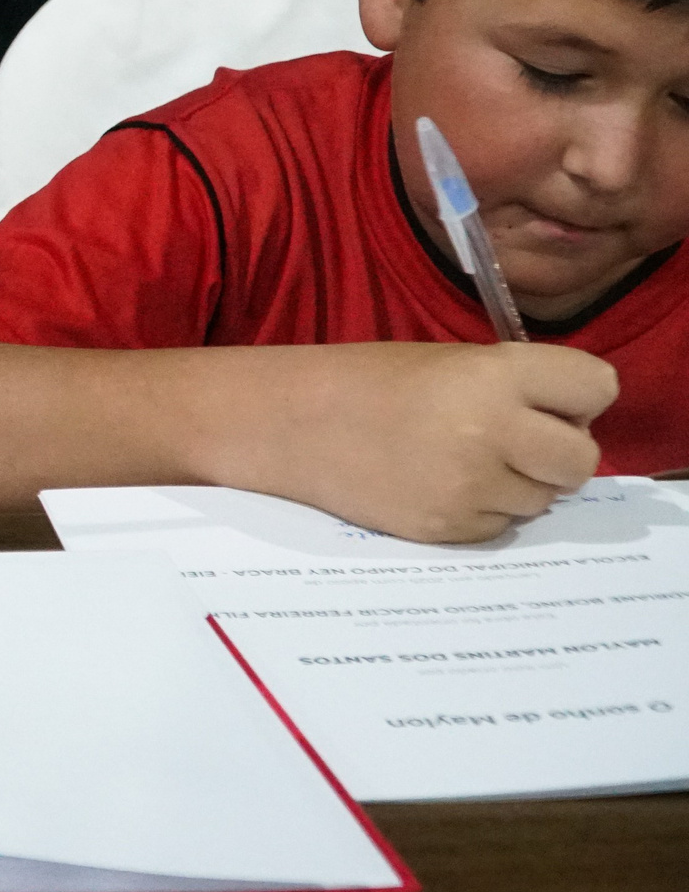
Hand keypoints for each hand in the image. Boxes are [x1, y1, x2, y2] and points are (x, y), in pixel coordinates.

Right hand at [253, 343, 616, 542]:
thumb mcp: (454, 363)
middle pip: (581, 460)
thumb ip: (520, 390)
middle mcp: (492, 430)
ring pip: (542, 500)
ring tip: (461, 461)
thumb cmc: (374, 383)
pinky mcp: (447, 528)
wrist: (292, 423)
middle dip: (557, 454)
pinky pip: (498, 526)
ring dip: (516, 485)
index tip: (544, 402)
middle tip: (514, 442)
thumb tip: (571, 432)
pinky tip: (435, 485)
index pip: (599, 388)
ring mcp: (470, 486)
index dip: (575, 399)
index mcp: (496, 374)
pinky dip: (479, 511)